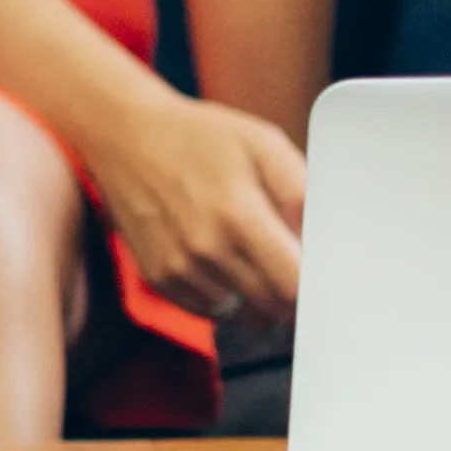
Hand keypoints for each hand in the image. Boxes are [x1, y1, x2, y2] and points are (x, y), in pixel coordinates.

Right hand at [75, 88, 307, 320]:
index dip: (317, 289)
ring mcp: (179, 269)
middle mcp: (207, 250)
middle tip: (296, 266)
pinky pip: (211, 311)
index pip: (293, 286)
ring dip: (261, 297)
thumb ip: (300, 190)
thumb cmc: (200, 137)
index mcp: (239, 214)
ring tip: (257, 258)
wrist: (127, 136)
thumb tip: (323, 236)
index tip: (323, 277)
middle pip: (272, 307)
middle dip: (293, 294)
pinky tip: (226, 262)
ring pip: (244, 314)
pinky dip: (229, 298)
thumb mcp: (263, 143)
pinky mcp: (160, 278)